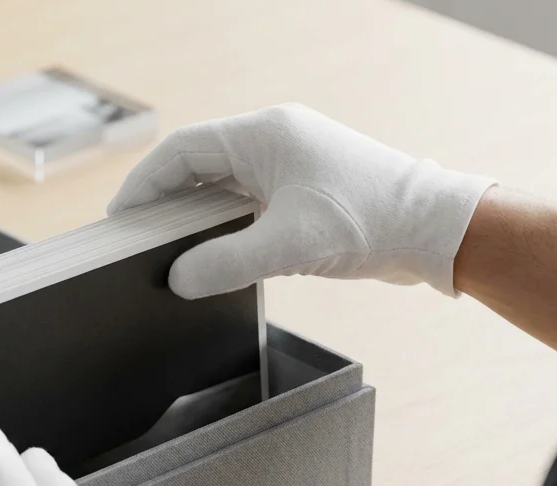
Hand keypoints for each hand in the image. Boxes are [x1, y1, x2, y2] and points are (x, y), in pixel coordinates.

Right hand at [108, 103, 495, 296]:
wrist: (436, 230)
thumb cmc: (372, 222)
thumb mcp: (289, 246)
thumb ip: (225, 263)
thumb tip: (179, 279)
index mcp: (264, 134)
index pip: (181, 151)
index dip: (144, 184)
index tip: (120, 219)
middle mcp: (274, 140)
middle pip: (197, 164)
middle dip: (164, 201)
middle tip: (137, 239)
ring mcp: (291, 164)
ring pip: (223, 185)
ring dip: (196, 215)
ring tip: (169, 249)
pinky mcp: (306, 190)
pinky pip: (249, 201)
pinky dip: (226, 225)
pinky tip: (217, 254)